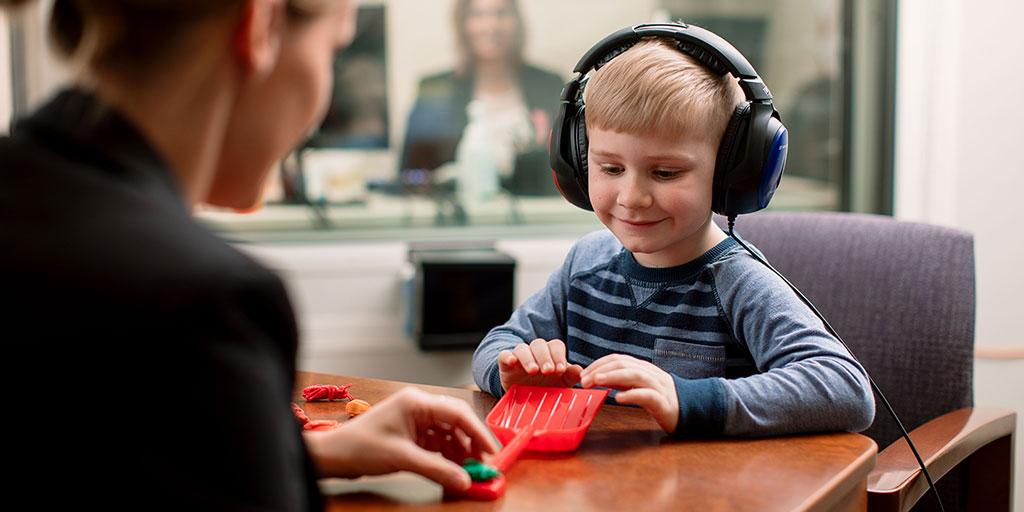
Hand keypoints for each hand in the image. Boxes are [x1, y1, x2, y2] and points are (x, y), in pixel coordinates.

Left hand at [304, 387, 499, 490]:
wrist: (334, 456)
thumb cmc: (360, 447)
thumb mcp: (403, 458)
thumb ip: (437, 470)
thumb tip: (464, 481)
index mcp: (416, 402)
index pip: (457, 413)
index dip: (479, 432)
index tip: (492, 451)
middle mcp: (417, 406)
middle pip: (455, 422)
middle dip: (471, 443)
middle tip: (483, 464)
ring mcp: (414, 420)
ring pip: (447, 433)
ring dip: (459, 451)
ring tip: (468, 470)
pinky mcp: (410, 433)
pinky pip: (436, 442)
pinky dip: (446, 455)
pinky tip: (452, 468)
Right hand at [498, 339, 582, 390]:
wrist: (523, 396)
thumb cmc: (545, 387)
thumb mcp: (559, 383)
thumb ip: (570, 376)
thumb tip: (580, 371)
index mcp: (550, 353)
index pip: (555, 345)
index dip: (558, 355)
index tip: (561, 369)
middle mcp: (535, 352)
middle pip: (539, 344)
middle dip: (545, 357)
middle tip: (548, 371)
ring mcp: (519, 356)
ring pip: (523, 348)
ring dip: (529, 358)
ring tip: (533, 371)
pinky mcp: (505, 364)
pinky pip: (504, 355)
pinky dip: (508, 356)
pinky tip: (512, 361)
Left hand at [580, 354, 678, 433]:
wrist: (691, 410)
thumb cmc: (661, 399)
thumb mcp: (640, 386)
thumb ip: (624, 380)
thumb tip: (601, 376)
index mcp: (643, 368)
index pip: (618, 359)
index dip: (598, 364)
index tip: (583, 374)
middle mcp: (650, 373)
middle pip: (623, 364)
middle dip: (601, 370)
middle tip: (584, 380)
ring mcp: (658, 387)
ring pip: (635, 375)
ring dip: (613, 377)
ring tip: (597, 381)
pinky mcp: (664, 402)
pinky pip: (647, 395)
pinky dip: (632, 394)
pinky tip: (619, 398)